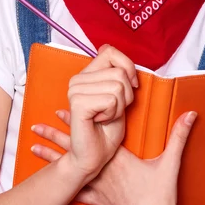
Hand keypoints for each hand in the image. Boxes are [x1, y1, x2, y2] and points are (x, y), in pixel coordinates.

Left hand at [30, 107, 197, 204]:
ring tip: (33, 150)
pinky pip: (75, 193)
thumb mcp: (170, 164)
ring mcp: (98, 189)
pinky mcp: (98, 204)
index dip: (76, 121)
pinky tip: (49, 186)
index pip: (93, 134)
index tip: (61, 108)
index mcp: (118, 158)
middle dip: (54, 136)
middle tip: (37, 125)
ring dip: (50, 160)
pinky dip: (62, 187)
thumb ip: (179, 136)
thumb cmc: (162, 197)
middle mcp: (103, 172)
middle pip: (74, 150)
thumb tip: (191, 113)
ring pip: (68, 171)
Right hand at [31, 44, 138, 182]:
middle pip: (119, 72)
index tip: (129, 88)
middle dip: (126, 95)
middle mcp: (77, 80)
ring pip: (118, 86)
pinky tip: (100, 121)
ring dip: (119, 107)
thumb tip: (105, 47)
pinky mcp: (77, 104)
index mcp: (85, 75)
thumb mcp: (118, 96)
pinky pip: (111, 100)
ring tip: (105, 117)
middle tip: (112, 111)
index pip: (110, 52)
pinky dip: (113, 114)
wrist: (93, 157)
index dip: (128, 68)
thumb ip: (115, 73)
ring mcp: (75, 91)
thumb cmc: (106, 130)